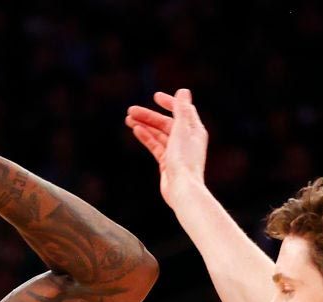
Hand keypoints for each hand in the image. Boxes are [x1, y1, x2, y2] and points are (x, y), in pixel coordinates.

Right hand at [125, 89, 207, 205]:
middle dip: (149, 116)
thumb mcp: (181, 130)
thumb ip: (181, 110)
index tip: (155, 97)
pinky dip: (146, 137)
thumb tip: (183, 91)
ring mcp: (176, 152)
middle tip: (131, 110)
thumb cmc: (184, 160)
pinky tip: (136, 130)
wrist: (182, 189)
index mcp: (195, 131)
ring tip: (128, 119)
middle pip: (166, 122)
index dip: (169, 102)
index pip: (182, 111)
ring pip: (159, 134)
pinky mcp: (167, 162)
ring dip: (145, 125)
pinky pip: (155, 146)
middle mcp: (187, 140)